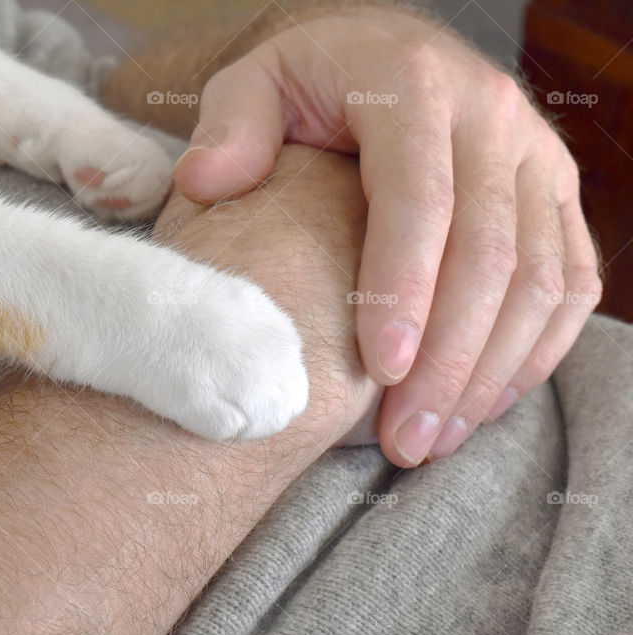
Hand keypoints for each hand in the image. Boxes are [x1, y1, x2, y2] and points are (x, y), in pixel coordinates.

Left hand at [174, 5, 601, 466]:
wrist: (382, 52)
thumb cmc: (311, 78)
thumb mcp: (255, 81)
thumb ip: (230, 126)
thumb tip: (206, 182)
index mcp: (414, 87)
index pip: (419, 198)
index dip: (405, 287)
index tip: (382, 369)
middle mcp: (491, 116)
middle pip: (490, 253)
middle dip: (449, 359)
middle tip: (405, 439)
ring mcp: (535, 155)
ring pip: (541, 278)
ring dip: (490, 371)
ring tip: (434, 439)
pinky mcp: (554, 191)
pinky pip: (572, 279)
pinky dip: (537, 348)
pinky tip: (484, 401)